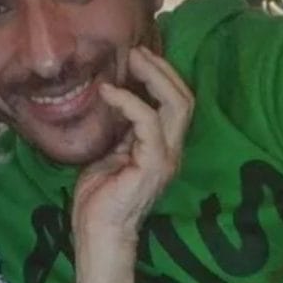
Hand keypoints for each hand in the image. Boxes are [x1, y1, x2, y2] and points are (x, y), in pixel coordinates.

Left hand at [72, 46, 192, 239]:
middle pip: (184, 98)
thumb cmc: (100, 197)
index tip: (138, 55)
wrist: (98, 232)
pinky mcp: (152, 165)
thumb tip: (113, 95)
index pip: (176, 102)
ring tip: (131, 59)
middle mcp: (171, 151)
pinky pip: (148, 122)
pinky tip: (108, 92)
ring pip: (176, 105)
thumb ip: (121, 129)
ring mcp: (165, 158)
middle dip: (162, 69)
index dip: (162, 75)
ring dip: (154, 77)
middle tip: (137, 49)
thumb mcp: (110, 152)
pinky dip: (129, 101)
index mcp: (163, 147)